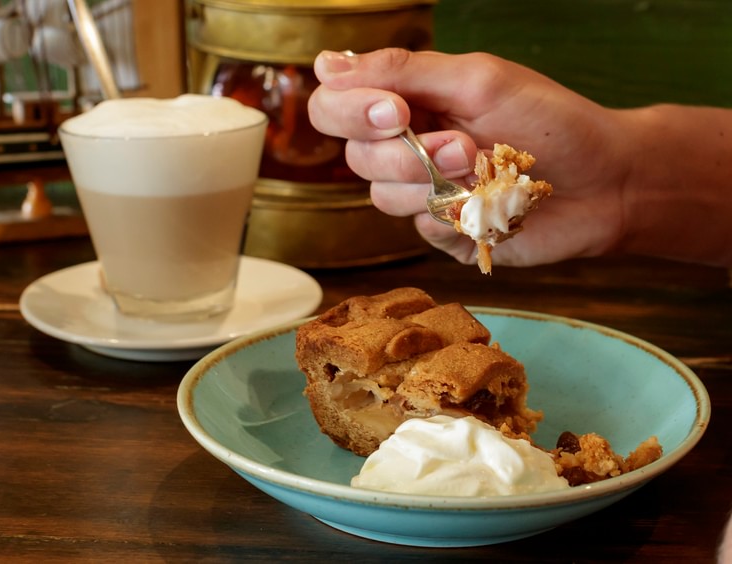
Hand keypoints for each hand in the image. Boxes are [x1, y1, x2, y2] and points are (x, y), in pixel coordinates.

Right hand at [308, 48, 632, 267]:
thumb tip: (326, 64)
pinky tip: (491, 205)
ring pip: (383, 197)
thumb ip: (403, 71)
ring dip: (434, 185)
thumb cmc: (549, 120)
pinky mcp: (444, 231)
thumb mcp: (477, 80)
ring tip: (484, 171)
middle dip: (406, 153)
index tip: (396, 112)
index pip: (335, 107)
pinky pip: (421, 229)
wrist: (604, 181)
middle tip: (463, 145)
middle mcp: (406, 146)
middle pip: (356, 157)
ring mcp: (423, 192)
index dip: (351, 112)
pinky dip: (456, 216)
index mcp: (408, 102)